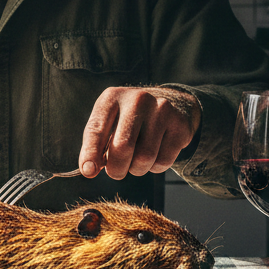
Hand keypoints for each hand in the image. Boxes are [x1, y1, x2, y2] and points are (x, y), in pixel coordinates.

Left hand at [78, 87, 201, 180]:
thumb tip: (89, 170)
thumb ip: (95, 145)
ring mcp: (162, 110)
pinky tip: (155, 155)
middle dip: (116, 169)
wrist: (171, 103)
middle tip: (116, 172)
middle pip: (122, 148)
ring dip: (137, 169)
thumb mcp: (108, 122)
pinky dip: (155, 167)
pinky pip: (163, 162)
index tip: (88, 171)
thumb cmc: (129, 119)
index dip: (90, 154)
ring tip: (136, 160)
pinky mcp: (180, 125)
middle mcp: (137, 100)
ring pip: (144, 159)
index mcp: (112, 97)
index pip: (96, 129)